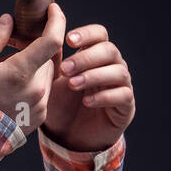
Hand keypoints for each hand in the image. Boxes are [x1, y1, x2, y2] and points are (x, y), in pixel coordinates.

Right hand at [0, 4, 66, 137]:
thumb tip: (8, 20)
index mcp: (21, 73)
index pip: (52, 40)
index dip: (57, 20)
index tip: (53, 10)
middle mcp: (37, 90)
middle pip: (48, 57)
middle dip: (35, 47)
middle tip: (13, 46)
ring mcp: (40, 106)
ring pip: (46, 74)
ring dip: (33, 67)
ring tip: (6, 73)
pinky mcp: (38, 118)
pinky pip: (42, 92)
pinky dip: (32, 84)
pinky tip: (10, 89)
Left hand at [42, 23, 134, 151]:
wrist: (69, 137)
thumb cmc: (61, 105)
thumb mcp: (51, 81)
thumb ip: (51, 60)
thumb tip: (44, 33)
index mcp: (95, 55)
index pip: (99, 35)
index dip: (87, 34)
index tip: (68, 40)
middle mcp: (112, 66)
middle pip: (110, 50)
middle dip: (86, 58)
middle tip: (65, 69)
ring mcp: (121, 85)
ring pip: (118, 72)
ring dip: (94, 76)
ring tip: (72, 84)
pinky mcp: (126, 106)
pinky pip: (123, 95)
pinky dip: (105, 96)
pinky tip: (87, 101)